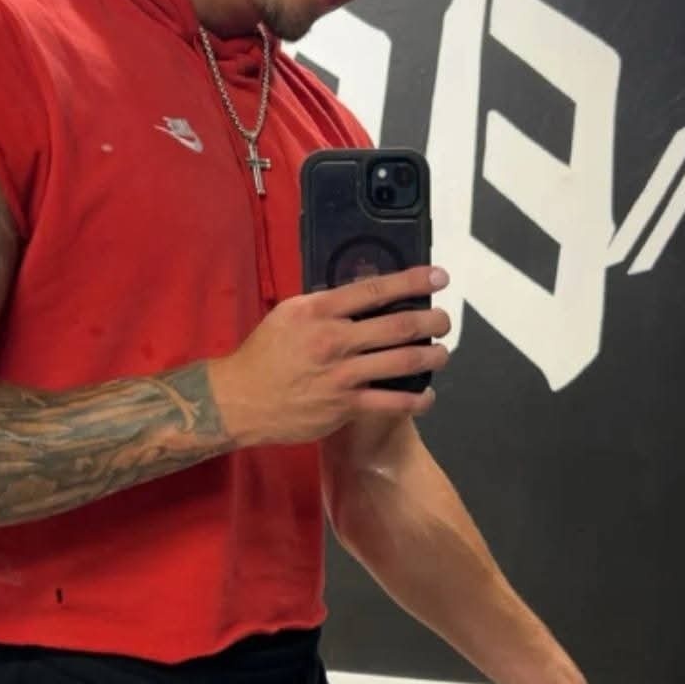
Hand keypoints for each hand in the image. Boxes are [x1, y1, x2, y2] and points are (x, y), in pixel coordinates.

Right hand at [211, 265, 451, 448]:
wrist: (239, 399)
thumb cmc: (265, 354)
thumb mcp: (289, 315)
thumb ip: (326, 305)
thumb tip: (363, 294)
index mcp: (319, 311)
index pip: (374, 289)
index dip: (411, 281)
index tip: (437, 277)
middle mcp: (334, 340)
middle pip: (398, 326)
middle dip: (431, 321)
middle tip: (445, 320)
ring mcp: (342, 375)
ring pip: (402, 362)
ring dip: (432, 356)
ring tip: (443, 353)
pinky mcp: (345, 406)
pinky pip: (391, 403)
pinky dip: (416, 400)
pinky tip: (427, 396)